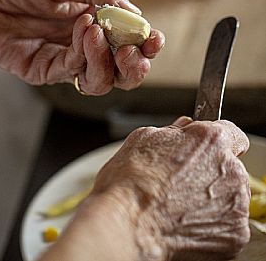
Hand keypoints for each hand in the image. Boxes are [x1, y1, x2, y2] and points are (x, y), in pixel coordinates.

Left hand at [0, 0, 163, 91]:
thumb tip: (135, 12)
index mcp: (94, 23)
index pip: (128, 43)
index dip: (145, 45)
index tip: (155, 38)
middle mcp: (82, 46)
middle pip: (120, 72)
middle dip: (134, 66)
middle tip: (135, 50)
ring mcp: (64, 61)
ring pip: (100, 80)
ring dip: (108, 61)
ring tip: (100, 32)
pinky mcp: (42, 70)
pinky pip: (71, 72)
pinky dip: (82, 54)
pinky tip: (82, 29)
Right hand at [90, 117, 249, 259]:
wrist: (126, 222)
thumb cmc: (131, 181)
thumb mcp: (146, 138)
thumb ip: (175, 131)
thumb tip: (184, 129)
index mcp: (212, 140)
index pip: (233, 134)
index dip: (216, 143)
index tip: (206, 151)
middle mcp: (231, 168)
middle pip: (232, 166)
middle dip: (213, 170)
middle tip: (184, 180)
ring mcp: (236, 203)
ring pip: (232, 195)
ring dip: (215, 197)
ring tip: (182, 203)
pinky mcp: (235, 232)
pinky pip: (230, 223)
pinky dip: (214, 223)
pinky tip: (187, 221)